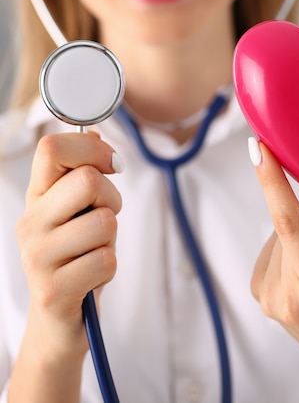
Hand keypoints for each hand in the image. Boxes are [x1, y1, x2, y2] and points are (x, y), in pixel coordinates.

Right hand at [15, 131, 122, 353]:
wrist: (58, 322)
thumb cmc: (76, 258)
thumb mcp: (78, 211)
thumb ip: (83, 172)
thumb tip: (95, 132)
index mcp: (36, 197)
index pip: (52, 148)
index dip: (91, 148)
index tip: (111, 164)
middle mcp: (30, 223)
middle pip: (87, 180)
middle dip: (111, 198)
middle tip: (102, 218)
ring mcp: (37, 257)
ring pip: (104, 222)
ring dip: (111, 240)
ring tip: (93, 252)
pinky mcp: (53, 290)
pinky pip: (106, 261)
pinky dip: (109, 269)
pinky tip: (91, 278)